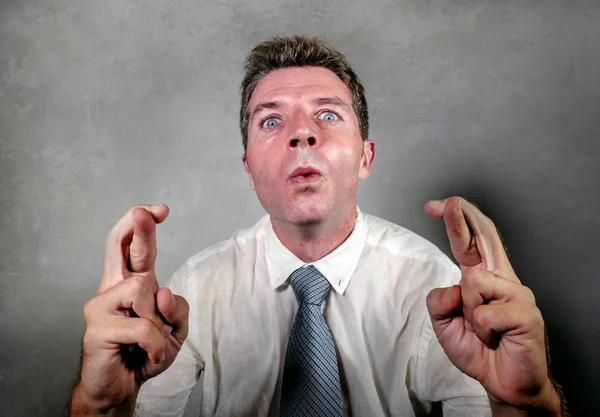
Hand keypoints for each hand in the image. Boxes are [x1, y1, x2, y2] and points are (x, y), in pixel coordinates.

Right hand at [74, 205, 189, 412]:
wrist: (121, 387)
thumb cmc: (144, 353)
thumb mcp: (174, 331)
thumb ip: (177, 309)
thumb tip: (162, 291)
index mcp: (132, 284)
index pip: (134, 247)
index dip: (145, 226)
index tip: (160, 210)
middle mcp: (113, 287)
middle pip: (121, 247)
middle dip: (138, 227)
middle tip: (145, 212)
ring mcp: (101, 305)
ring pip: (142, 289)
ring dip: (158, 320)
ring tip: (151, 341)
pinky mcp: (97, 327)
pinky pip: (143, 327)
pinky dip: (156, 344)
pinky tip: (149, 355)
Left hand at [424, 197, 559, 412]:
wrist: (503, 382)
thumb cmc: (478, 349)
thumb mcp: (445, 324)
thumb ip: (439, 301)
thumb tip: (453, 286)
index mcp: (483, 277)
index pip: (471, 241)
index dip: (456, 220)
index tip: (436, 205)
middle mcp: (502, 278)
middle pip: (484, 237)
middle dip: (462, 219)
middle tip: (447, 204)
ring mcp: (517, 293)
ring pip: (472, 281)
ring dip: (469, 312)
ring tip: (484, 330)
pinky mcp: (526, 313)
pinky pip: (485, 312)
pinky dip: (482, 329)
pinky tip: (496, 338)